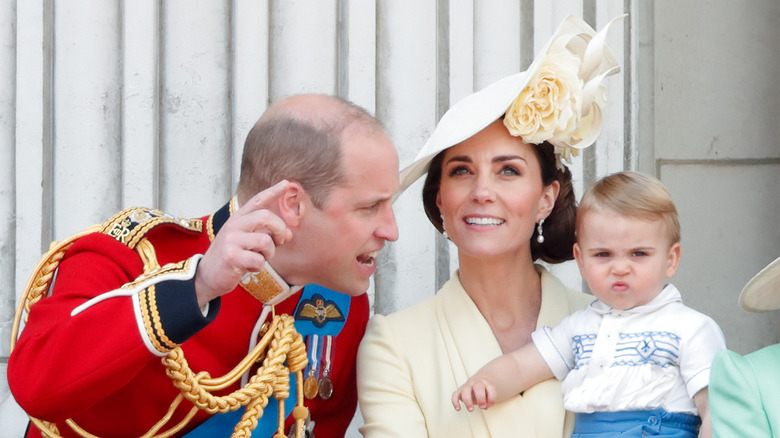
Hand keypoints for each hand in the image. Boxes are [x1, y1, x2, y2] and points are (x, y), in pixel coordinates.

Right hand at [194, 180, 292, 305]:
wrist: (207, 276)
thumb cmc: (231, 257)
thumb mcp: (248, 242)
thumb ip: (267, 235)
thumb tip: (289, 234)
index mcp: (237, 219)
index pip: (257, 201)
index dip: (272, 192)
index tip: (286, 184)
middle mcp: (233, 226)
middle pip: (266, 217)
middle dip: (279, 229)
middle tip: (279, 241)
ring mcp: (231, 240)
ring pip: (266, 241)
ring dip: (269, 254)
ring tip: (259, 259)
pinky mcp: (231, 257)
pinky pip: (259, 260)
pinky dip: (259, 267)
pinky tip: (249, 268)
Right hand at [451, 378, 496, 411]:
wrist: (480, 380)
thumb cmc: (486, 389)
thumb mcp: (490, 393)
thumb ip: (489, 399)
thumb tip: (485, 407)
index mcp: (486, 382)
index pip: (490, 388)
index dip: (491, 399)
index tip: (490, 405)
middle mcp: (476, 383)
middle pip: (478, 387)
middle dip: (480, 398)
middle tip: (482, 407)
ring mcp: (467, 386)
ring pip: (465, 391)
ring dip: (467, 401)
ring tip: (471, 409)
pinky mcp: (460, 391)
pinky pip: (455, 395)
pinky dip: (455, 402)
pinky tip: (458, 409)